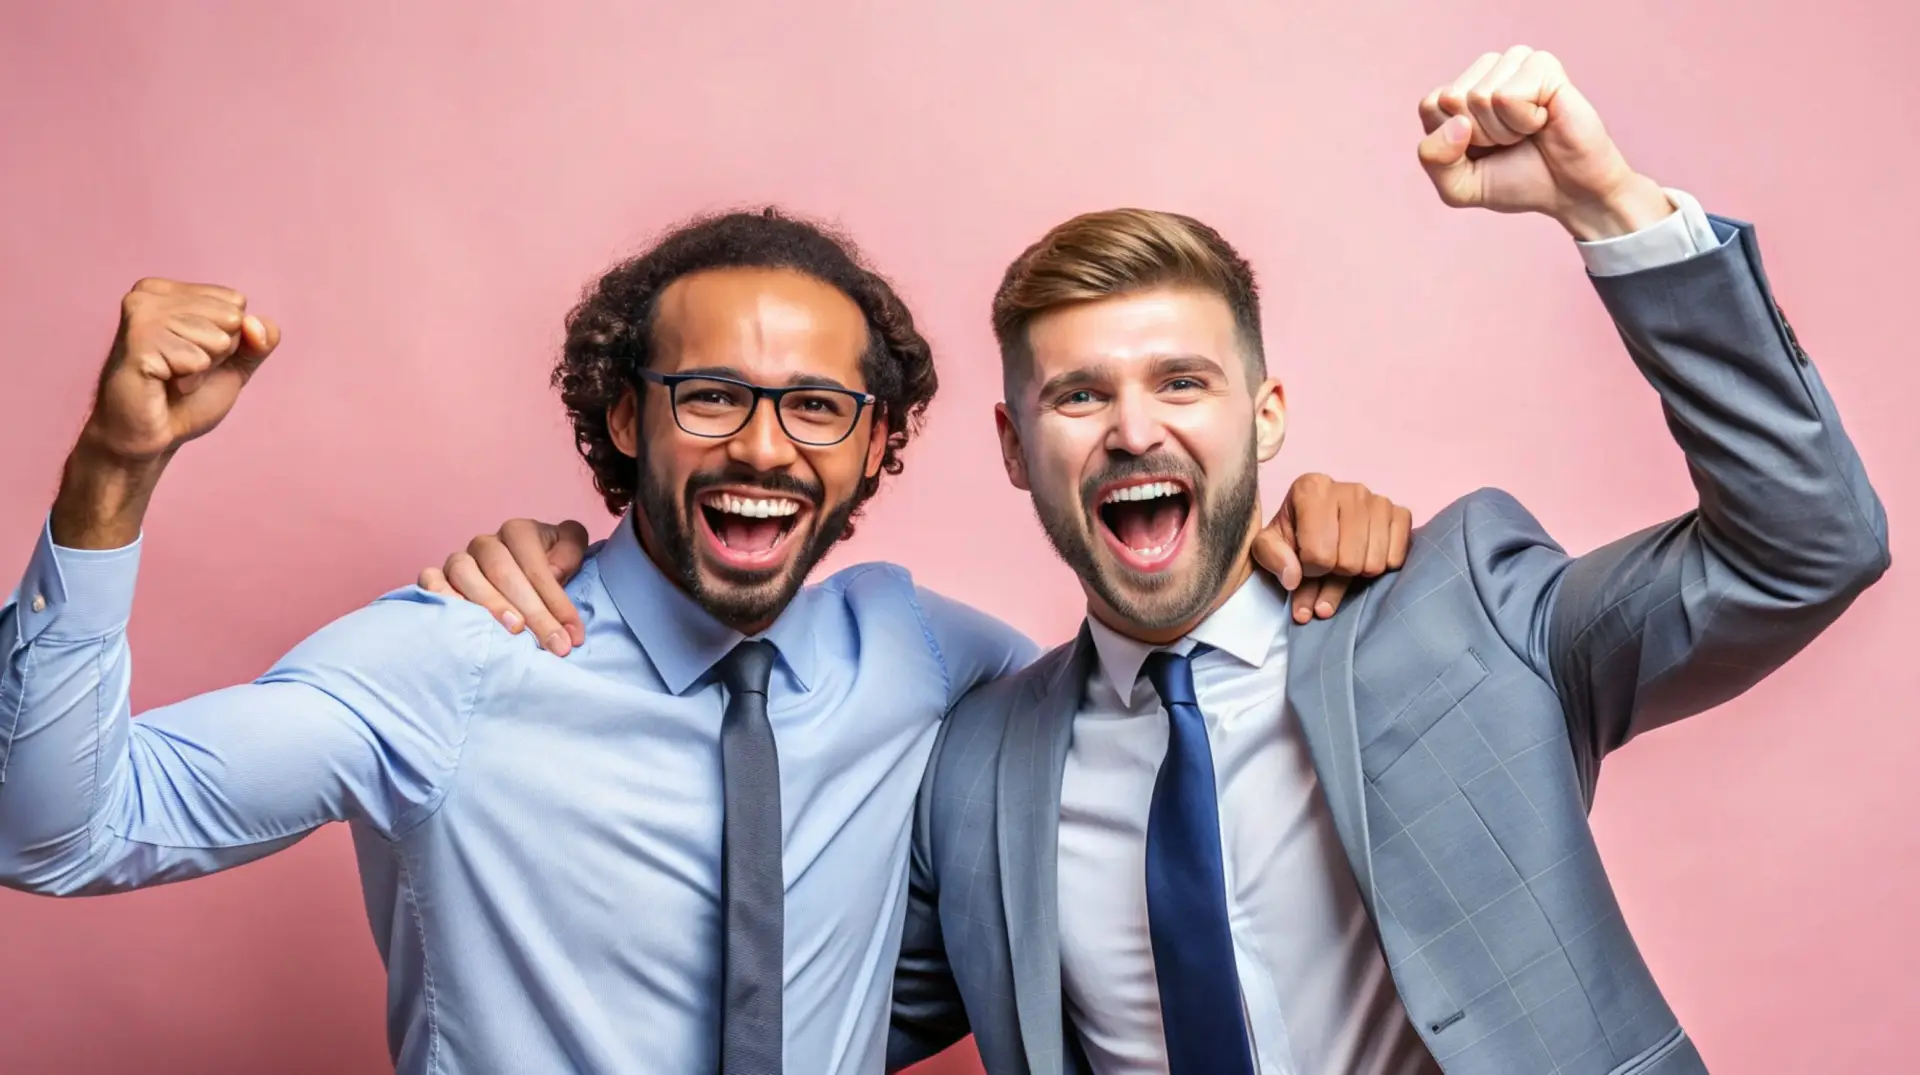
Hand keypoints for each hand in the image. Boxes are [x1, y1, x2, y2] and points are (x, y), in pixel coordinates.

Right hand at [51, 279, 281, 548]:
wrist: (150, 437)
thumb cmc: (186, 398)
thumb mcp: (234, 363)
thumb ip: (258, 340)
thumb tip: (255, 324)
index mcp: (168, 290)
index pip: (236, 302)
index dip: (228, 339)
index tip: (193, 356)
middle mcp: (149, 293)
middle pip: (231, 317)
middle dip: (218, 353)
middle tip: (181, 369)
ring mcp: (140, 314)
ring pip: (217, 337)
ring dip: (202, 369)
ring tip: (171, 377)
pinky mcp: (137, 341)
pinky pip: (197, 358)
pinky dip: (189, 380)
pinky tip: (163, 384)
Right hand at [420, 518, 591, 655]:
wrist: (517, 579)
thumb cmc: (547, 569)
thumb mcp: (568, 555)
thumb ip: (570, 553)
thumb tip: (555, 571)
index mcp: (519, 532)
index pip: (538, 566)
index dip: (557, 601)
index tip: (573, 636)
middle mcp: (486, 543)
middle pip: (504, 572)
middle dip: (533, 612)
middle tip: (551, 643)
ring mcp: (458, 560)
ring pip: (466, 574)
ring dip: (490, 604)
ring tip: (514, 632)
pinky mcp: (435, 576)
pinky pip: (431, 580)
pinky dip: (442, 597)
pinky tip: (462, 622)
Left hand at [1252, 474, 1412, 623]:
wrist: (1317, 523)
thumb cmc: (1292, 535)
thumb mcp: (1267, 546)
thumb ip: (1272, 559)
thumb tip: (1293, 579)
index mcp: (1312, 488)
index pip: (1318, 554)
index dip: (1309, 571)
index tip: (1304, 564)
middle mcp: (1350, 489)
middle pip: (1349, 562)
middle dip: (1334, 576)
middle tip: (1326, 567)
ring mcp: (1378, 500)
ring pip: (1374, 564)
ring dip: (1357, 576)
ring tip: (1344, 565)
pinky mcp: (1401, 513)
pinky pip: (1397, 557)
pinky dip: (1382, 567)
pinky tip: (1366, 558)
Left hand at [1415, 46, 1673, 239]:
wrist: (1570, 191)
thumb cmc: (1517, 180)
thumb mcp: (1459, 186)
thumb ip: (1434, 160)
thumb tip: (1456, 122)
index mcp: (1461, 92)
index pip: (1430, 106)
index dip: (1452, 142)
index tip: (1483, 150)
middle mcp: (1486, 71)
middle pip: (1451, 99)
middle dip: (1479, 135)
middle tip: (1510, 141)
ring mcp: (1515, 62)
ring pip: (1479, 96)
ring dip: (1502, 129)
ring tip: (1526, 131)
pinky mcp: (1542, 65)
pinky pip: (1507, 96)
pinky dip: (1523, 121)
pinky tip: (1543, 121)